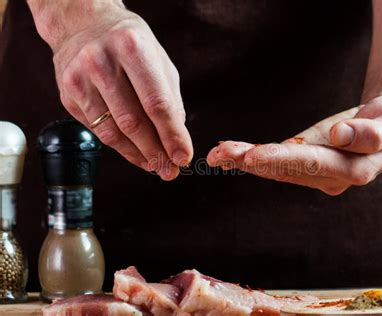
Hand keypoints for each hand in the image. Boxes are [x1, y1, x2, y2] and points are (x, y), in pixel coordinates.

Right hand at [30, 1, 192, 179]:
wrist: (82, 25)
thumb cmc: (129, 44)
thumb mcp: (157, 59)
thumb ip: (169, 97)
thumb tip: (177, 139)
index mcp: (132, 48)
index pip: (156, 102)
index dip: (171, 135)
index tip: (183, 156)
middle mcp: (101, 62)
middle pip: (133, 121)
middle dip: (156, 152)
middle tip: (170, 170)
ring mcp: (79, 79)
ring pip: (113, 132)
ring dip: (138, 155)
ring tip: (155, 166)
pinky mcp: (68, 95)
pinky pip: (98, 131)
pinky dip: (120, 148)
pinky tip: (135, 154)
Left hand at [207, 94, 381, 194]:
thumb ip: (372, 133)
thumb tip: (339, 136)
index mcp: (354, 170)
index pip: (313, 164)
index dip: (282, 159)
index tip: (252, 156)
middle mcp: (332, 179)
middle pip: (287, 170)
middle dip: (252, 161)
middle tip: (219, 154)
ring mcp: (318, 176)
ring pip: (277, 170)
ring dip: (245, 162)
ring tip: (216, 154)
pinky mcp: (309, 167)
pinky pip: (278, 164)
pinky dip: (253, 159)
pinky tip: (229, 156)